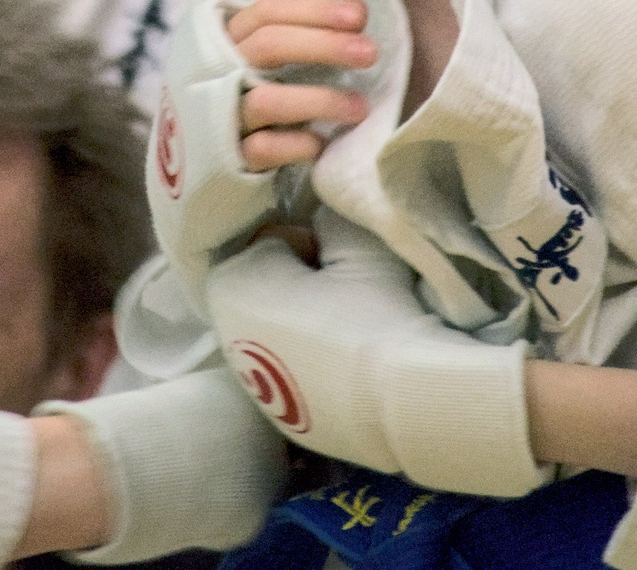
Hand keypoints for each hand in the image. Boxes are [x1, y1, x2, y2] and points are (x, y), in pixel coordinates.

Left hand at [205, 211, 544, 496]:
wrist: (407, 400)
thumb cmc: (375, 310)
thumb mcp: (359, 243)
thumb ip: (333, 217)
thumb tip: (328, 212)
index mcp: (232, 285)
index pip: (269, 239)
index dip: (309, 239)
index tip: (340, 251)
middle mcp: (230, 339)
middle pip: (270, 288)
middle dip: (305, 279)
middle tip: (352, 282)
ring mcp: (260, 390)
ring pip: (283, 334)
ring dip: (311, 322)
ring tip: (360, 324)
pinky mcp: (291, 424)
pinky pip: (300, 375)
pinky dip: (322, 364)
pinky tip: (359, 365)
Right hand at [225, 0, 372, 170]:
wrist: (201, 158)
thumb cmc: (247, 93)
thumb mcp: (264, 59)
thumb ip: (304, 33)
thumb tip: (357, 9)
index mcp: (229, 38)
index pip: (269, 12)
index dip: (315, 10)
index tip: (359, 16)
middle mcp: (219, 71)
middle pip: (268, 46)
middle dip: (324, 45)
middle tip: (369, 52)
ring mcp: (220, 115)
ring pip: (267, 101)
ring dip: (319, 100)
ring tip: (360, 107)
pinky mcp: (227, 158)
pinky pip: (263, 149)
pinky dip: (296, 144)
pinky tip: (321, 144)